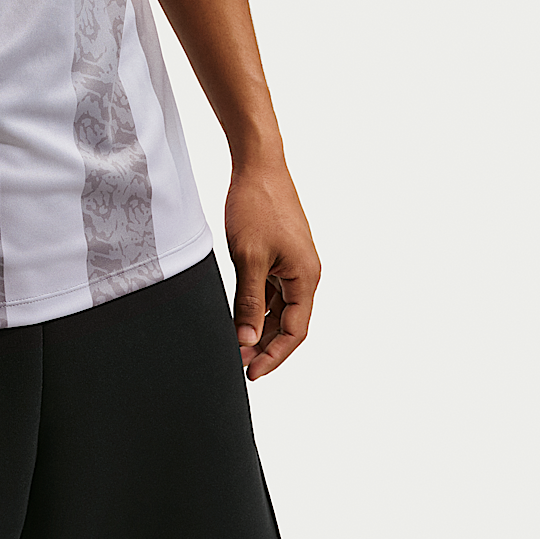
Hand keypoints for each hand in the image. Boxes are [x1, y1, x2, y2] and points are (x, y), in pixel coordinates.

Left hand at [224, 160, 319, 380]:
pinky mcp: (281, 253)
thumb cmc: (256, 205)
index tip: (250, 373)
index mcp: (306, 277)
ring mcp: (294, 263)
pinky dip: (256, 304)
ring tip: (233, 343)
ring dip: (258, 326)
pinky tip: (237, 314)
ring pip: (278, 307)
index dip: (273, 356)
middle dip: (264, 345)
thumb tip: (246, 340)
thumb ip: (248, 301)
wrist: (258, 164)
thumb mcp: (248, 257)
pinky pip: (272, 288)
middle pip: (288, 323)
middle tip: (237, 362)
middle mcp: (306, 274)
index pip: (294, 332)